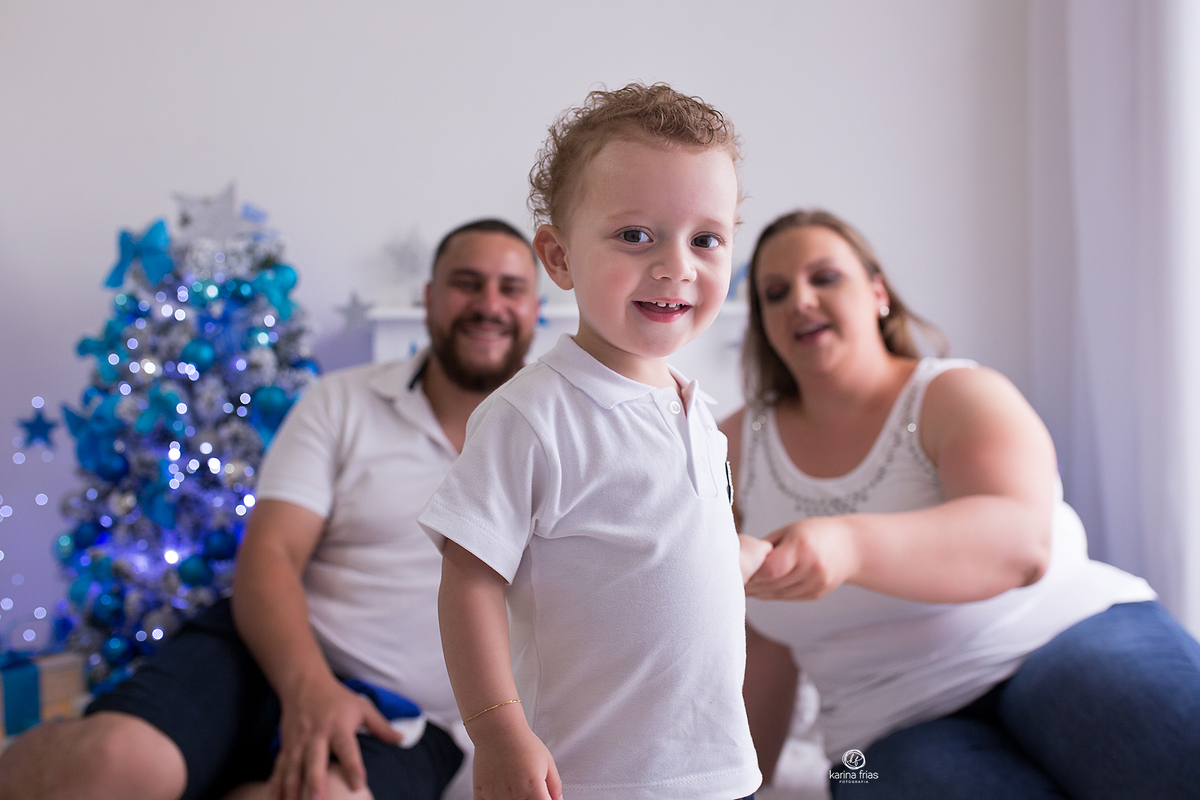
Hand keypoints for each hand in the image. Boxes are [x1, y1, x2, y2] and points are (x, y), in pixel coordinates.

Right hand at [269, 673, 402, 799]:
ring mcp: (298, 741)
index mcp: (339, 726)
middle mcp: (317, 735)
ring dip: (292, 789)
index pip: (347, 748)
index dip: (353, 766)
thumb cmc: (338, 699)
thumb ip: (381, 726)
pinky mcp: (286, 746)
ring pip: (293, 768)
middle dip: (315, 782)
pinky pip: (279, 768)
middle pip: (315, 760)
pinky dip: (276, 785)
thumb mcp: (362, 707)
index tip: (358, 785)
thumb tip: (402, 740)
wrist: (304, 683)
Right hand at [469, 710, 562, 799]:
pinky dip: (495, 799)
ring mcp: (495, 796)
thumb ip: (554, 786)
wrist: (498, 730)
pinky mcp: (480, 794)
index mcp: (532, 790)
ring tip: (514, 786)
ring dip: (511, 799)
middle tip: (528, 788)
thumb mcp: (547, 762)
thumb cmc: (522, 743)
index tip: (543, 797)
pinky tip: (500, 791)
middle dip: (529, 798)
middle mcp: (513, 796)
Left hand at [744, 516, 859, 599]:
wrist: (850, 546)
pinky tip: (759, 592)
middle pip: (773, 584)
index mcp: (802, 547)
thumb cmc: (814, 532)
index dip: (753, 574)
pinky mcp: (817, 594)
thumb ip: (767, 547)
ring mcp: (817, 583)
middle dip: (752, 585)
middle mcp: (812, 568)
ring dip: (759, 593)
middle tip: (732, 583)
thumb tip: (740, 560)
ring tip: (742, 589)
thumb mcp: (789, 531)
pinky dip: (772, 595)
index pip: (772, 569)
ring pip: (779, 594)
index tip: (738, 572)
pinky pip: (788, 598)